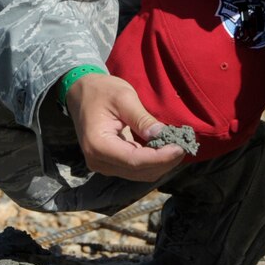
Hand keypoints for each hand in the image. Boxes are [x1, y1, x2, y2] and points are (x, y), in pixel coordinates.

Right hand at [66, 73, 187, 180]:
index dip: (160, 158)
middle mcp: (98, 161)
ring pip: (140, 174)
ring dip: (160, 163)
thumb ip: (142, 119)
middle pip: (139, 172)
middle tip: (184, 145)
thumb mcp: (123, 97)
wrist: (80, 92)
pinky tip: (164, 148)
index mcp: (98, 145)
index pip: (134, 161)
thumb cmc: (101, 90)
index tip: (180, 147)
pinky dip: (152, 161)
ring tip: (176, 146)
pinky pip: (135, 169)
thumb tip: (163, 135)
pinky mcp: (110, 163)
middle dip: (164, 162)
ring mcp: (103, 165)